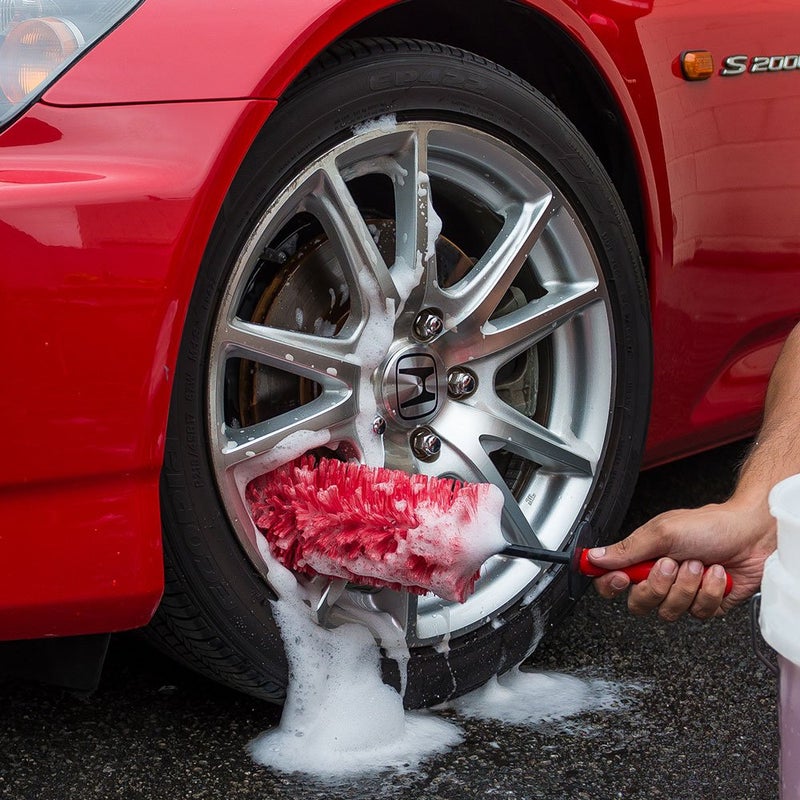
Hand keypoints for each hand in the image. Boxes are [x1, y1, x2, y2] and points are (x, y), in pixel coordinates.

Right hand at [589, 500, 775, 620]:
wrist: (752, 535)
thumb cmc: (710, 526)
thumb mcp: (661, 532)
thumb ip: (626, 549)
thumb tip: (594, 557)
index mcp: (642, 557)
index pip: (611, 581)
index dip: (611, 585)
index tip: (621, 578)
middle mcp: (659, 577)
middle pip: (639, 603)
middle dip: (657, 586)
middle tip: (670, 564)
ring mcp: (683, 593)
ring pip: (669, 611)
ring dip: (687, 586)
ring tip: (699, 564)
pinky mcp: (706, 605)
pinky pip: (698, 613)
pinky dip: (710, 592)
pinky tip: (716, 575)